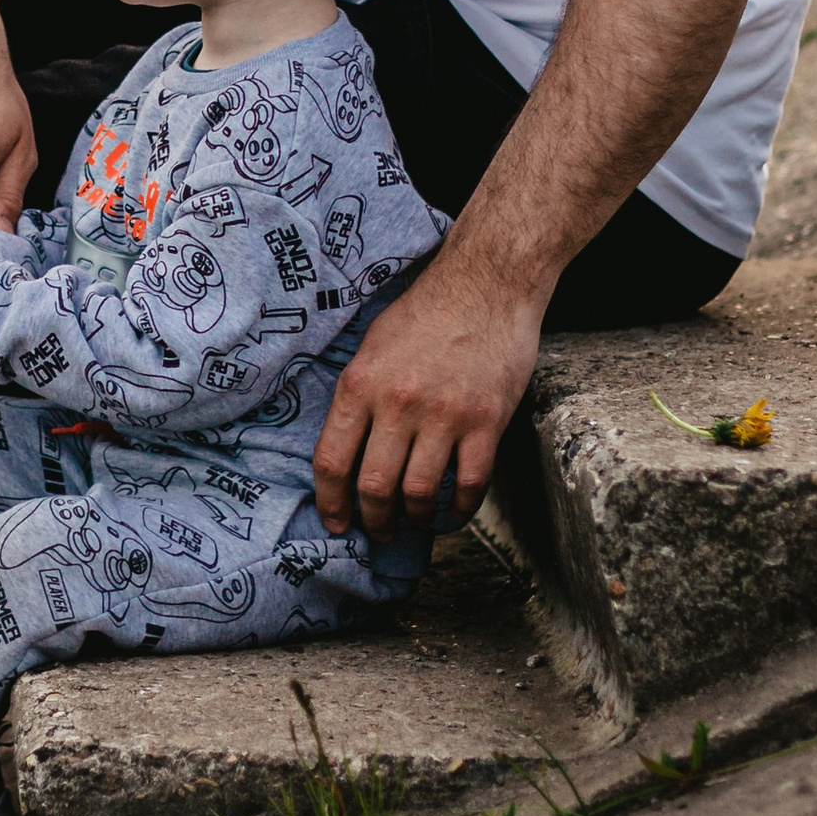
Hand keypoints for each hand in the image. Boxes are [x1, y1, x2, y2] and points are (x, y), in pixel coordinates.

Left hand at [312, 250, 546, 538]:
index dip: (329, 502)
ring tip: (414, 520)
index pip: (331, 461)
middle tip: (377, 531)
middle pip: (374, 487)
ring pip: (419, 494)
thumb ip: (357, 395)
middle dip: (372, 520)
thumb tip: (343, 448)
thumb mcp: (371, 345)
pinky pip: (470, 484)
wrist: (487, 284)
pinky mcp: (486, 421)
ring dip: (414, 518)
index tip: (334, 523)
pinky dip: (460, 509)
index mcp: (361, 384)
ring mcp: (444, 415)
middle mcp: (398, 403)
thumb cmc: (426, 312)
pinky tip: (453, 512)